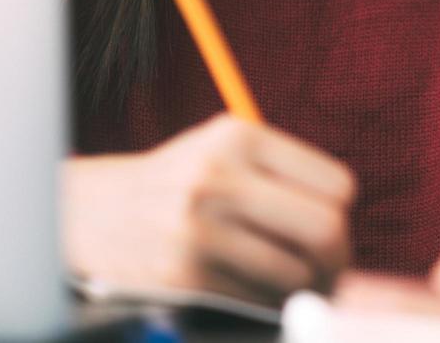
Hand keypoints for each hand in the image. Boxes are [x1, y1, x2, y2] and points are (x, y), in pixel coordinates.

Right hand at [63, 113, 356, 305]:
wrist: (92, 212)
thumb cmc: (181, 179)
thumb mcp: (226, 147)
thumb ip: (285, 168)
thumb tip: (347, 216)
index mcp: (239, 137)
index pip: (336, 184)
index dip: (343, 210)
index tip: (333, 220)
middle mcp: (218, 178)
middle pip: (325, 229)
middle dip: (340, 255)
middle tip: (335, 266)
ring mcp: (199, 230)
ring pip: (296, 272)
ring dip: (307, 284)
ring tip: (299, 280)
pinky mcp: (184, 276)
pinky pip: (258, 299)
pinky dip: (270, 301)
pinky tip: (261, 291)